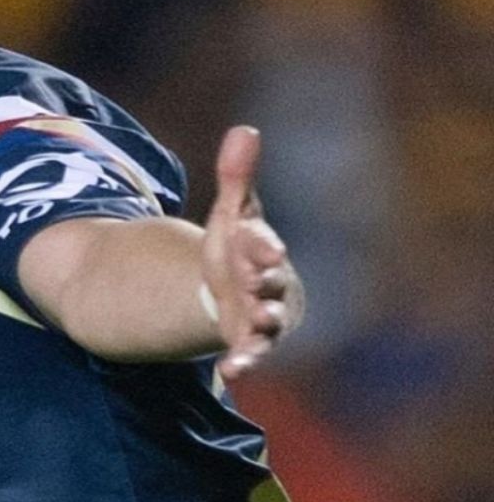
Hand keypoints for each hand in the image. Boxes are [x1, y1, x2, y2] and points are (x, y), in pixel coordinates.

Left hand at [201, 126, 302, 379]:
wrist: (239, 289)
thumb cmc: (238, 247)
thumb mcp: (233, 214)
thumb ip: (236, 178)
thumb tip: (244, 130)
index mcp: (265, 250)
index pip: (265, 245)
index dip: (261, 243)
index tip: (257, 240)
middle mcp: (270, 285)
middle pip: (272, 283)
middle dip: (265, 280)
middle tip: (256, 279)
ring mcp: (262, 316)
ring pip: (268, 322)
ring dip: (262, 324)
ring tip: (257, 323)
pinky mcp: (249, 342)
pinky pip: (250, 354)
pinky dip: (243, 362)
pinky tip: (230, 371)